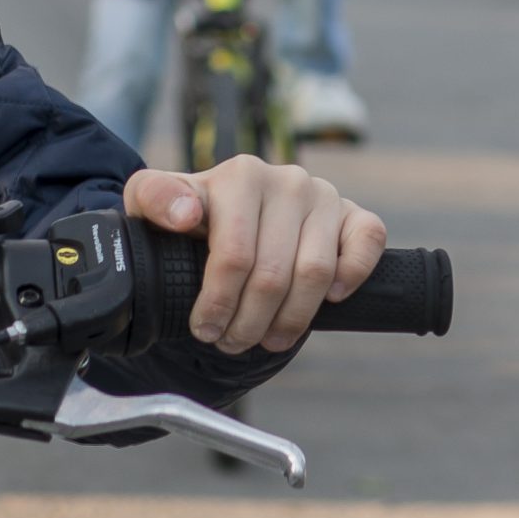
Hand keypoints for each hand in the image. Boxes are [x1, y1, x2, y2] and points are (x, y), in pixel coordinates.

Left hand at [121, 158, 385, 354]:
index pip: (234, 255)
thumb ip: (154, 198)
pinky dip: (351, 278)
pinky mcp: (354, 215)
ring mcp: (324, 196)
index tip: (203, 329)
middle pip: (273, 275)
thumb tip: (186, 214)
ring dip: (290, 320)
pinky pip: (367, 244)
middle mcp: (287, 180)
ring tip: (264, 337)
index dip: (218, 304)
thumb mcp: (150, 205)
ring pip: (316, 275)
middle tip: (230, 342)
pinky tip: (328, 301)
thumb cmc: (185, 217)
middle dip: (248, 322)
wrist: (224, 217)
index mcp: (241, 175)